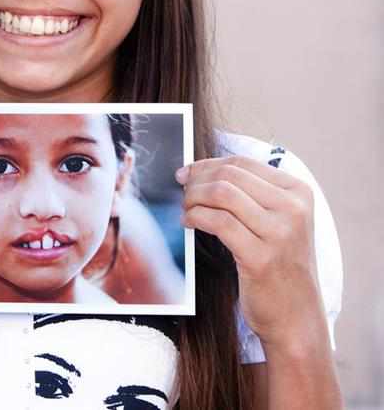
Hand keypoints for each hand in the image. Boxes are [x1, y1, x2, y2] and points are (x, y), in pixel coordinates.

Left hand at [177, 156, 324, 351]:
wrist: (296, 317)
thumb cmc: (278, 265)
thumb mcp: (277, 221)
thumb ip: (249, 193)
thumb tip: (198, 169)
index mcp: (298, 192)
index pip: (242, 163)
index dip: (207, 164)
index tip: (186, 173)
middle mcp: (293, 209)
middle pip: (229, 175)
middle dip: (197, 180)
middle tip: (182, 192)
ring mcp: (280, 233)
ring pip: (221, 193)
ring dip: (193, 197)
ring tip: (186, 208)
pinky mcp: (261, 257)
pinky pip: (218, 222)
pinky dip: (195, 217)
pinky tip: (188, 223)